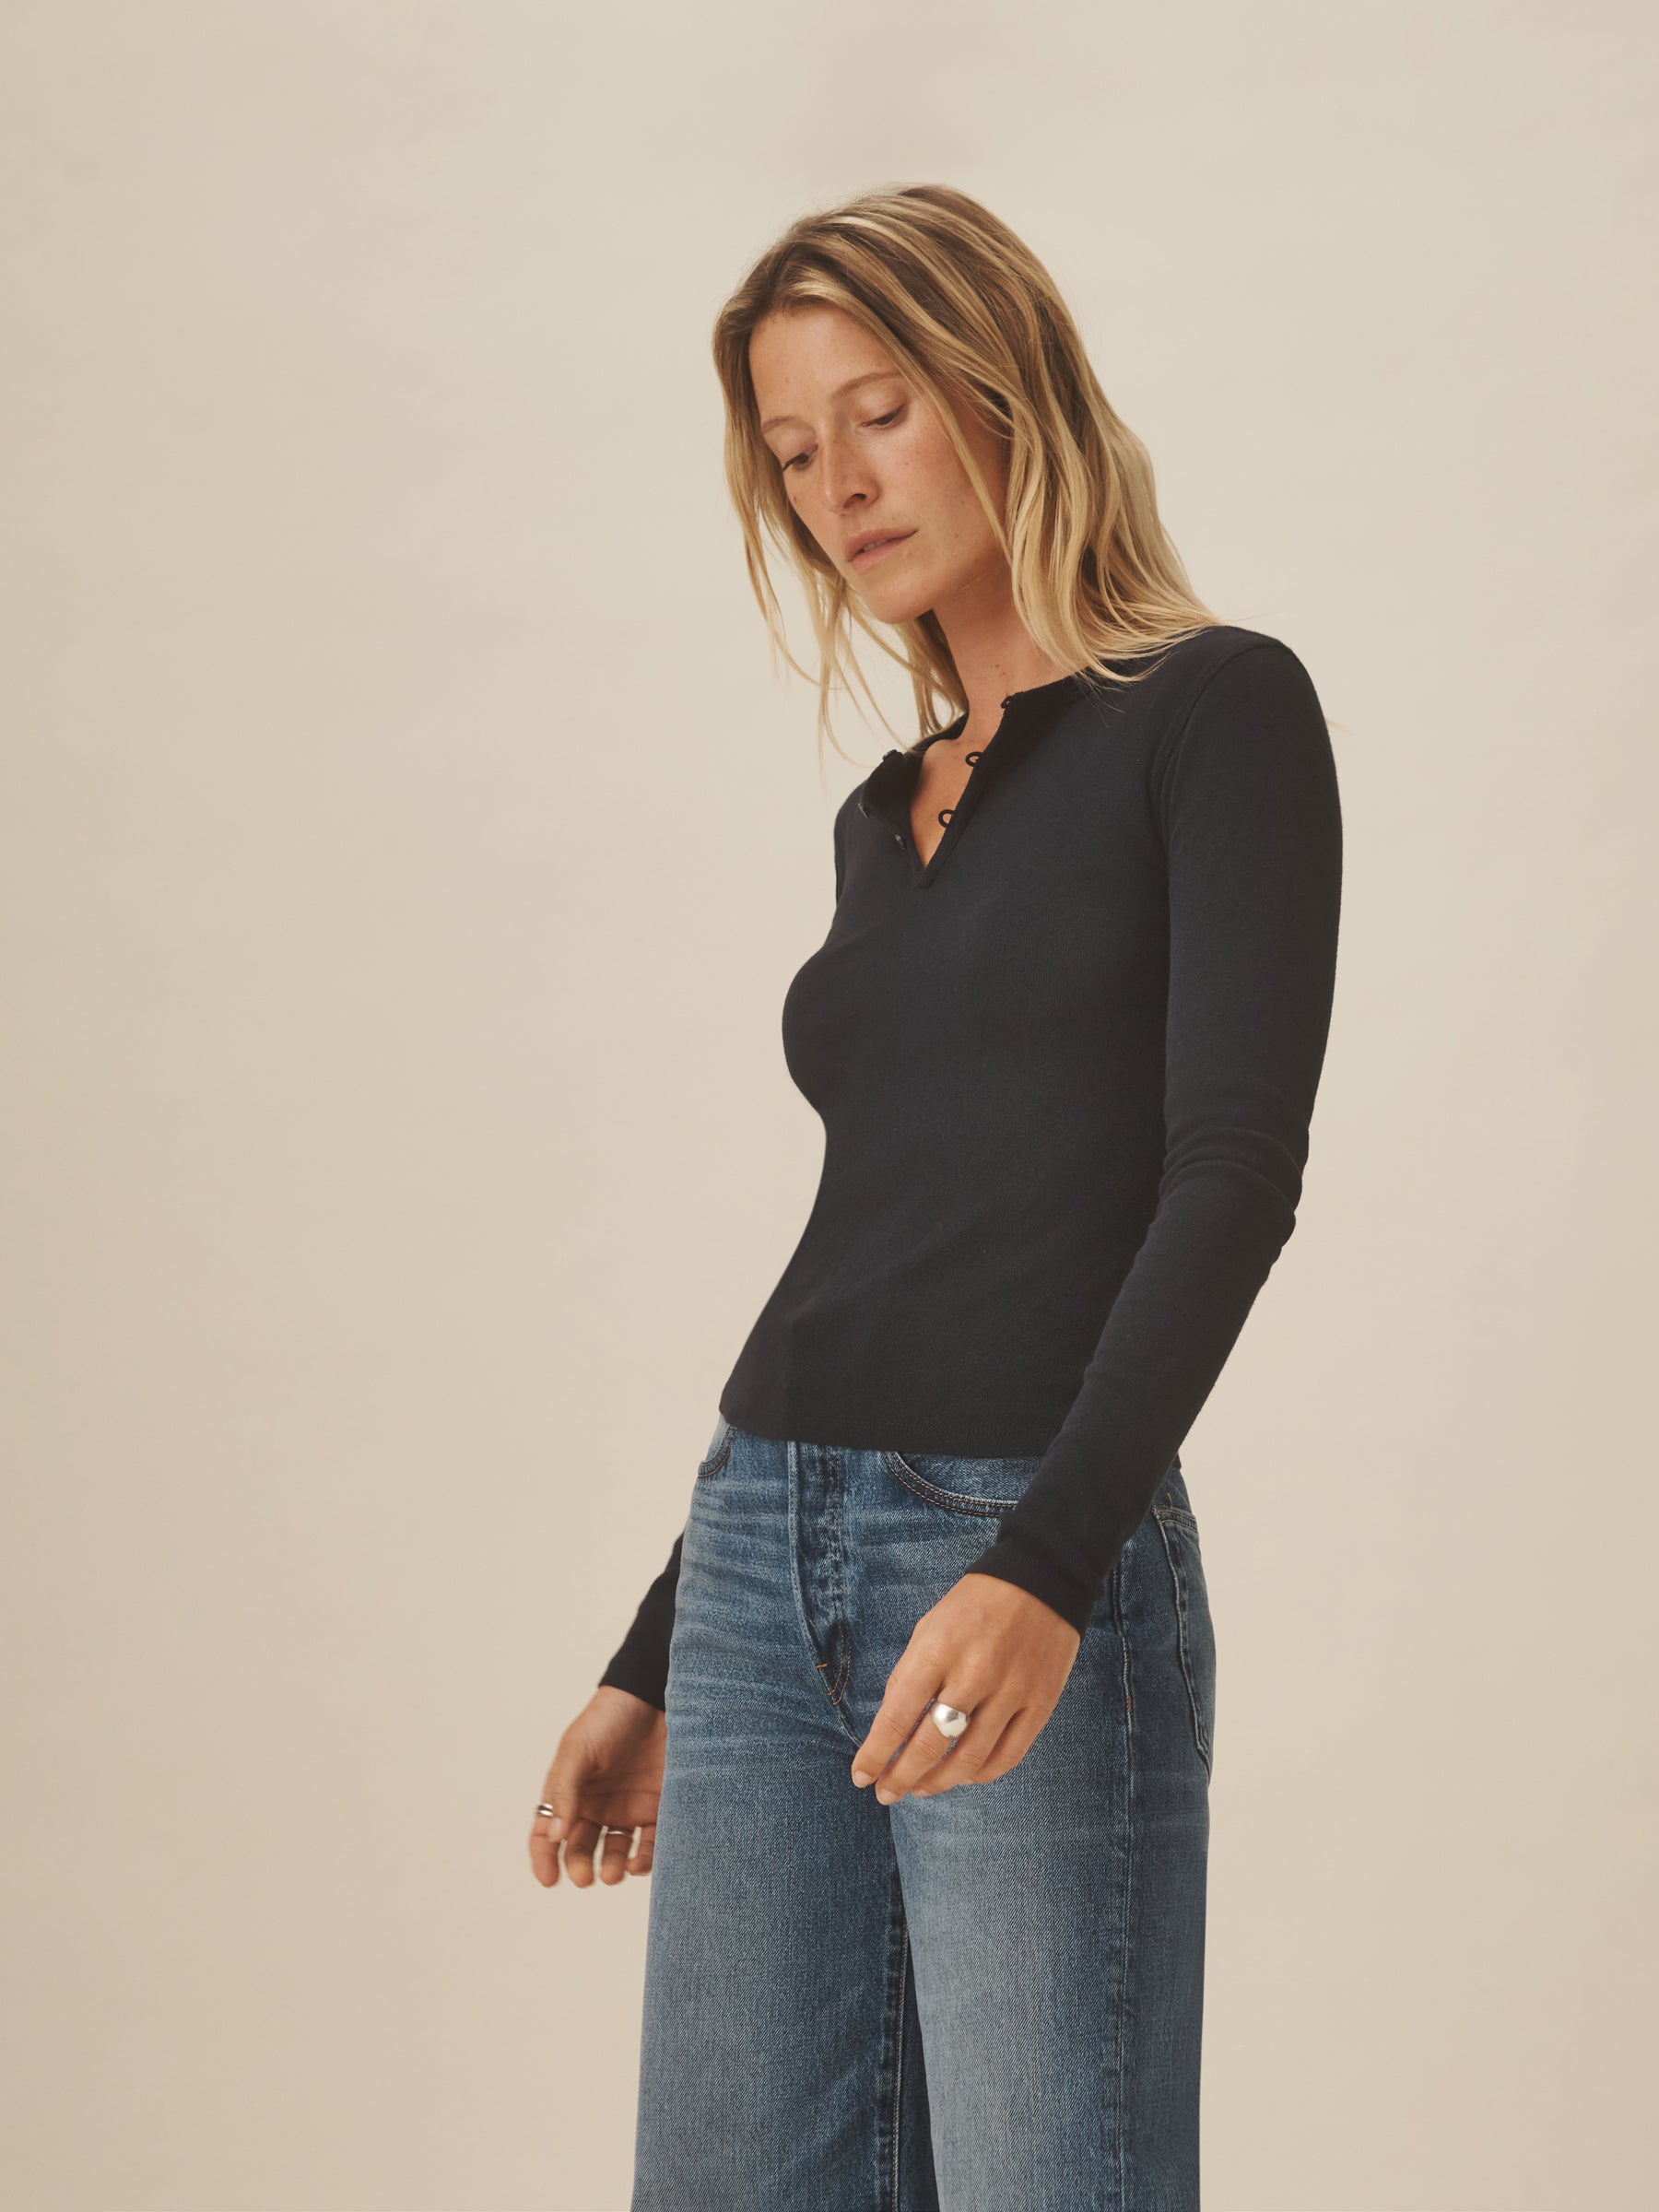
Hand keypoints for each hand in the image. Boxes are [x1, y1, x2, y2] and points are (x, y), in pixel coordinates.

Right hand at [529, 1685, 665, 1888]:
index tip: (548, 1880)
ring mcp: (627, 1807)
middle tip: (585, 1877)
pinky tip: (637, 1863)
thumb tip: (554, 1835)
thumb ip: (565, 1790)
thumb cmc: (611, 1717)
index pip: (548, 1831)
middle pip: (581, 1846)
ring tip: (613, 1873)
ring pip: (615, 1851)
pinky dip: (644, 1859)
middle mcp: (596, 1803)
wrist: (657, 1695)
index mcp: (570, 1789)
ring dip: (611, 1867)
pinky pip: (650, 1843)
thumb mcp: (580, 1749)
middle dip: (580, 1865)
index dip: (544, 1857)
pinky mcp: (658, 1807)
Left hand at [850, 1572, 1080, 1802]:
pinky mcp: (1040, 1703)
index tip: (861, 1776)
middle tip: (886, 1794)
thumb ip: (908, 1676)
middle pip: (930, 1746)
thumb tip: (890, 1731)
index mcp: (937, 1650)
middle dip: (901, 1777)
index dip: (876, 1754)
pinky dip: (981, 1774)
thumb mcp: (929, 1629)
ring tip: (920, 1789)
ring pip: (969, 1760)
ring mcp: (1011, 1691)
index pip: (897, 1717)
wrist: (1040, 1579)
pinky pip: (1007, 1756)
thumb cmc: (972, 1606)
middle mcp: (973, 1674)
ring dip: (939, 1782)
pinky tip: (963, 1775)